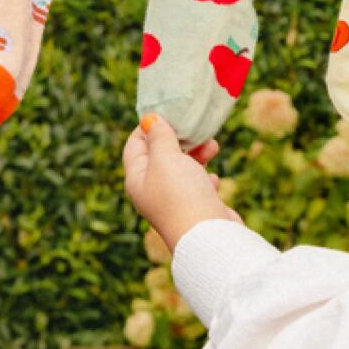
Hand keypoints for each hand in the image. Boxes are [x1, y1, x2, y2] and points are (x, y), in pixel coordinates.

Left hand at [122, 113, 240, 252]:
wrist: (209, 236)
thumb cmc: (182, 194)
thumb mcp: (165, 158)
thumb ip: (158, 137)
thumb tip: (149, 119)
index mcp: (137, 179)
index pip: (135, 145)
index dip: (148, 126)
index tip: (169, 112)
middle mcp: (152, 190)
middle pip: (161, 155)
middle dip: (179, 139)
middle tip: (196, 129)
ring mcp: (174, 201)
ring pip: (183, 168)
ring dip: (198, 154)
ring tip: (213, 148)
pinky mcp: (196, 208)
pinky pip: (199, 185)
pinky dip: (206, 177)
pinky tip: (214, 178)